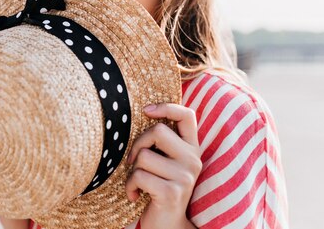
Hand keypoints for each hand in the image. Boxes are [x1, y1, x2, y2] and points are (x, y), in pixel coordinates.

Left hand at [125, 103, 201, 228]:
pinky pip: (139, 176)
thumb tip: (144, 111)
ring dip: (132, 171)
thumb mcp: (165, 162)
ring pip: (143, 155)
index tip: (146, 111)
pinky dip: (130, 186)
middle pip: (157, 131)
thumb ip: (163, 142)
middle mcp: (193, 160)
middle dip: (138, 145)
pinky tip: (134, 195)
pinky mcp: (171, 192)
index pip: (187, 115)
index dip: (166, 107)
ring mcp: (185, 177)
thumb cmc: (159, 188)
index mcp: (192, 148)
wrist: (167, 226)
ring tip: (137, 182)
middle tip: (134, 162)